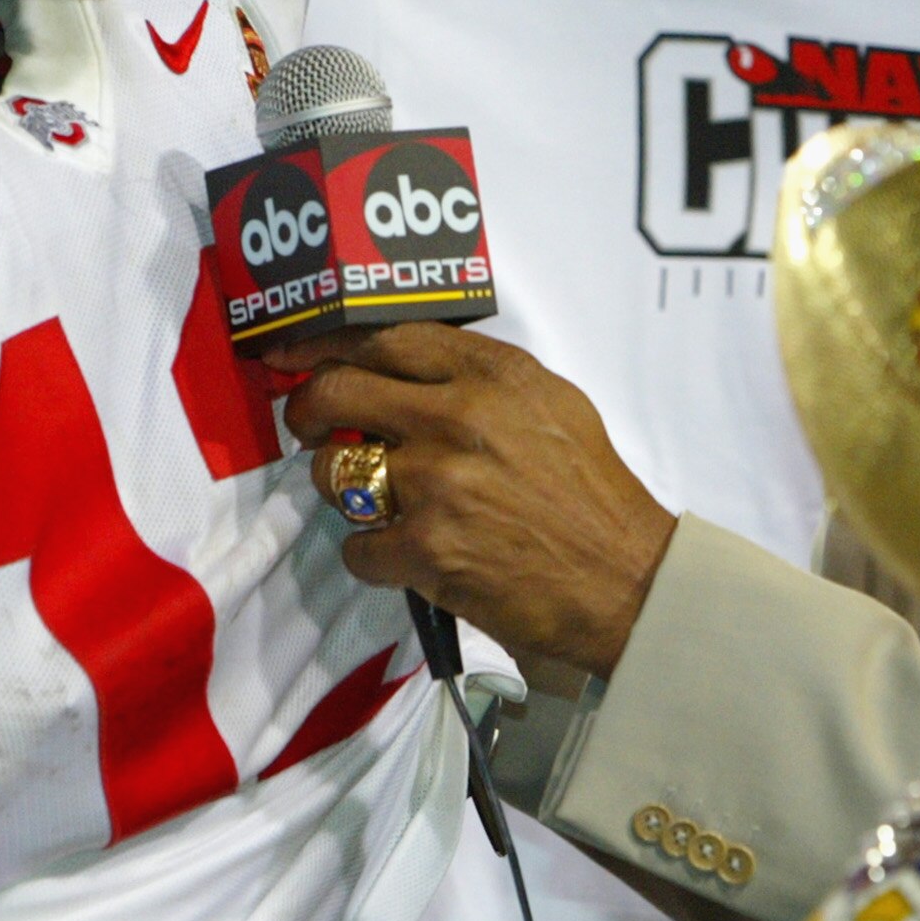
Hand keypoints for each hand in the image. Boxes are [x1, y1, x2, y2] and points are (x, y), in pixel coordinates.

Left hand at [271, 323, 677, 677]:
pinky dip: (373, 555)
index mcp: (494, 375)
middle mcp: (460, 416)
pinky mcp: (424, 547)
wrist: (625, 582)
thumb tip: (404, 374)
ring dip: (343, 491)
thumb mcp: (551, 406)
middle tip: (307, 427)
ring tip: (379, 504)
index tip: (294, 356)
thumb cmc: (592, 497)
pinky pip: (356, 545)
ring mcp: (437, 482)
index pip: (386, 338)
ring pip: (335, 473)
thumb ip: (482, 379)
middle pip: (338, 392)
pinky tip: (406, 557)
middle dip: (307, 411)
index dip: (326, 346)